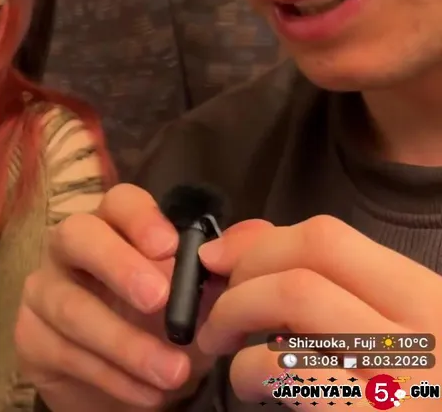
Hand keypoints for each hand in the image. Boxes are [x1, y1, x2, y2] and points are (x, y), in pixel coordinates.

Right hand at [14, 184, 268, 410]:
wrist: (127, 385)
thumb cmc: (163, 329)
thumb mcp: (199, 302)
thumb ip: (223, 269)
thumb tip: (255, 234)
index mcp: (113, 228)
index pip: (117, 202)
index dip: (140, 218)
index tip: (170, 246)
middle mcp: (69, 250)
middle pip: (75, 235)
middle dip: (117, 265)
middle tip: (159, 301)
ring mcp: (44, 290)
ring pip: (71, 306)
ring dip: (125, 343)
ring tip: (172, 372)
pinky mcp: (30, 336)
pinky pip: (66, 352)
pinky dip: (113, 376)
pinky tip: (148, 392)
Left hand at [194, 215, 441, 401]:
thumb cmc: (402, 395)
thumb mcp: (379, 336)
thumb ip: (319, 283)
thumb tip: (238, 242)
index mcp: (430, 302)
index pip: (330, 238)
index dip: (256, 243)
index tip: (218, 262)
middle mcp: (427, 333)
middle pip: (308, 259)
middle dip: (239, 273)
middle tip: (213, 311)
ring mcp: (406, 379)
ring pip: (295, 296)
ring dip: (233, 313)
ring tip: (218, 345)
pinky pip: (288, 367)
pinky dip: (247, 367)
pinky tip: (245, 385)